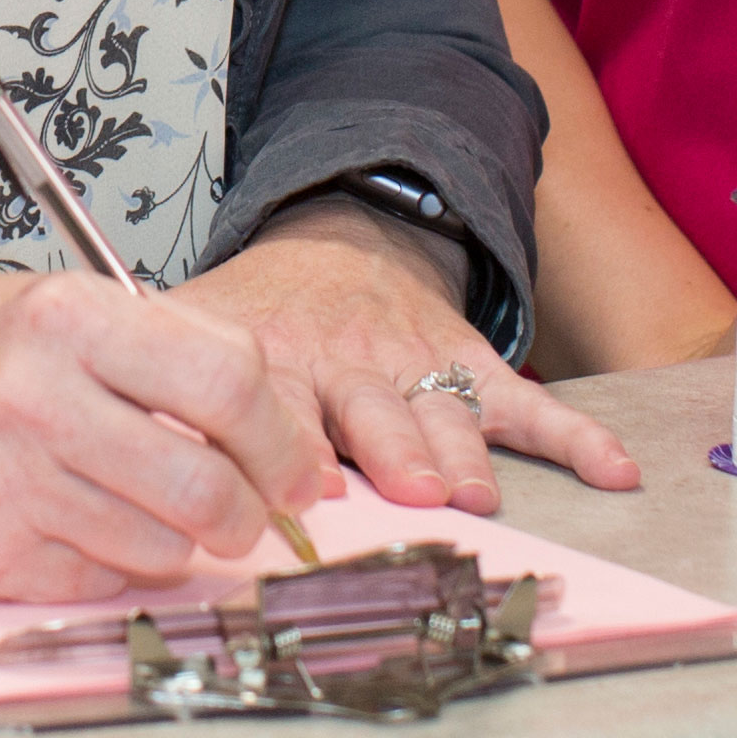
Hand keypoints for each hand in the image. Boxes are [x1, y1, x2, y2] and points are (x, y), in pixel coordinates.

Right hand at [0, 272, 333, 599]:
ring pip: (164, 543)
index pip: (230, 379)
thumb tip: (286, 435)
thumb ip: (164, 355)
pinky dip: (120, 564)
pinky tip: (94, 528)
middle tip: (257, 511)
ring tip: (163, 512)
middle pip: (209, 479)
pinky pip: (102, 578)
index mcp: (65, 318)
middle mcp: (36, 397)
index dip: (283, 434)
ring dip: (185, 540)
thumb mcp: (53, 311)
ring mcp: (6, 483)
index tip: (298, 463)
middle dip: (255, 509)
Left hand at [174, 198, 641, 515]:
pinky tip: (613, 469)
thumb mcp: (190, 332)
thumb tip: (123, 469)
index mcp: (271, 357)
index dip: (289, 442)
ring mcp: (413, 365)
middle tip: (407, 491)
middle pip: (370, 412)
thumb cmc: (254, 317)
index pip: (276, 404)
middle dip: (389, 452)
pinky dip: (574, 437)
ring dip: (458, 452)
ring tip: (474, 492)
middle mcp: (346, 362)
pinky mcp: (466, 365)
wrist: (332, 245)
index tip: (306, 490)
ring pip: (442, 412)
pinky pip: (523, 404)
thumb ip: (164, 393)